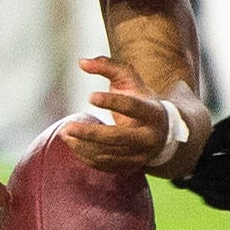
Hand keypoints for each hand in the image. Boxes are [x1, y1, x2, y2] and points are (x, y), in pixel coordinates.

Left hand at [64, 56, 170, 173]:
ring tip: (65, 134)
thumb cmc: (141, 100)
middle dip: (90, 134)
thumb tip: (81, 62)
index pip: (132, 106)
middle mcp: (148, 136)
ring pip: (109, 154)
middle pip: (118, 137)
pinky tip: (74, 145)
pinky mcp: (130, 167)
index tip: (90, 96)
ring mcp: (140, 155)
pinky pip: (106, 165)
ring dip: (83, 146)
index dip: (112, 102)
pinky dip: (87, 157)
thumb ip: (107, 66)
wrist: (163, 132)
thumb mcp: (130, 80)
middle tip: (67, 127)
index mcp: (152, 112)